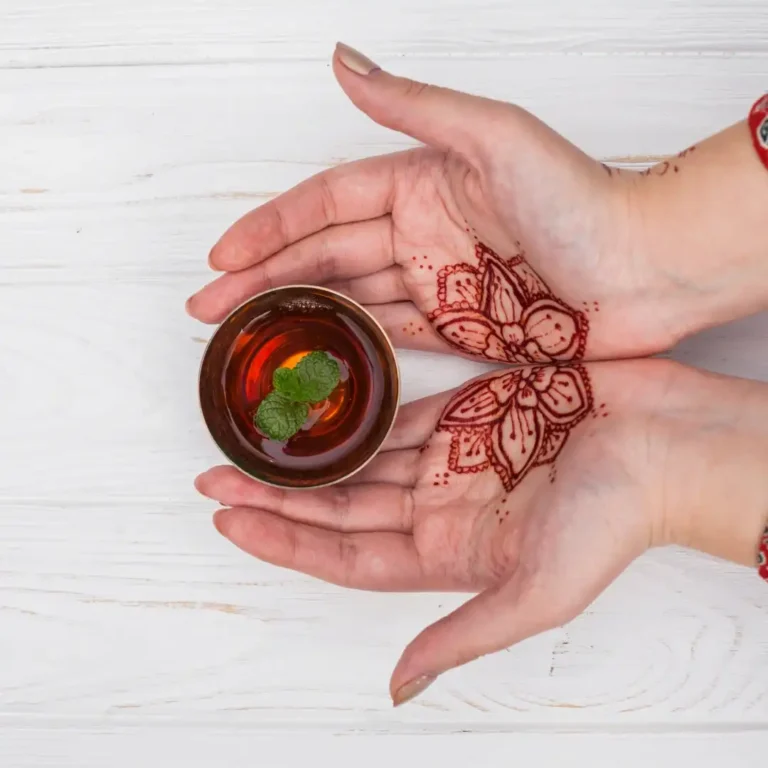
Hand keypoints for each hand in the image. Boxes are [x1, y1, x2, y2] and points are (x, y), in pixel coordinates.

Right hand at [186, 44, 699, 362]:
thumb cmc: (584, 200)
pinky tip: (312, 355)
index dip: (269, 227)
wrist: (645, 270)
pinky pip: (390, 333)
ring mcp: (436, 280)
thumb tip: (342, 62)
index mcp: (421, 181)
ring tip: (245, 337)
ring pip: (350, 296)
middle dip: (264, 280)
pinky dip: (350, 343)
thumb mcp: (495, 138)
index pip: (325, 203)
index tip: (221, 255)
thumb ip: (416, 107)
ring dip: (296, 314)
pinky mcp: (457, 324)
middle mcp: (421, 229)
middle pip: (325, 255)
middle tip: (210, 309)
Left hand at [195, 358, 767, 704]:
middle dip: (281, 488)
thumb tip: (399, 690)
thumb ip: (462, 635)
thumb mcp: (537, 588)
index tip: (228, 518)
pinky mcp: (477, 410)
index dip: (285, 538)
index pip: (345, 552)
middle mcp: (445, 504)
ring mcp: (459, 455)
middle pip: (344, 500)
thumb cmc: (617, 517)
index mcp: (450, 550)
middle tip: (217, 468)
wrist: (670, 443)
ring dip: (317, 444)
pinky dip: (366, 401)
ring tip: (263, 428)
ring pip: (367, 451)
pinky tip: (331, 390)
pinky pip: (406, 405)